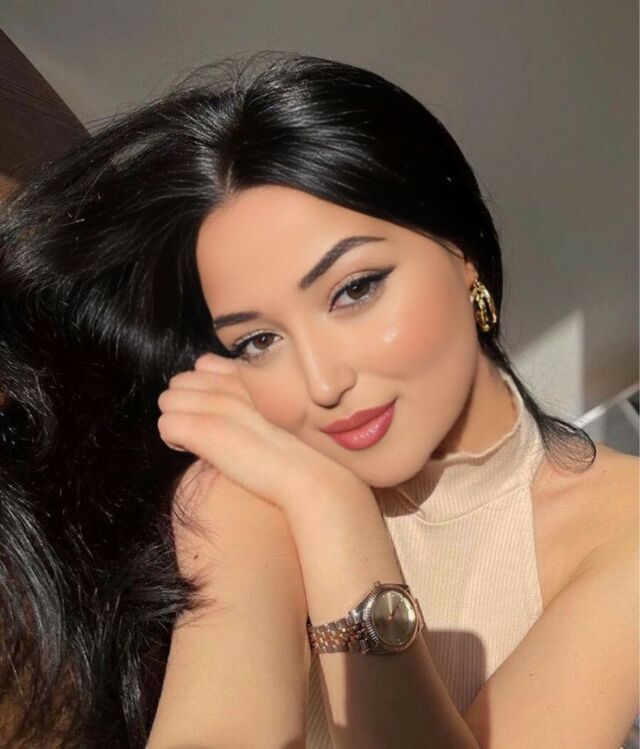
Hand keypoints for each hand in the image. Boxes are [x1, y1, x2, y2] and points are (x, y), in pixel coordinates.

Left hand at [157, 352, 365, 515]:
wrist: (305, 476)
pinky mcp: (204, 429)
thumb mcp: (270, 412)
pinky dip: (173, 440)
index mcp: (247, 378)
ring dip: (177, 422)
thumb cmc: (289, 453)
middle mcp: (230, 385)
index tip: (216, 417)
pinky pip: (166, 424)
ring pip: (167, 401)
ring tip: (198, 443)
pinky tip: (194, 452)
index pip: (201, 368)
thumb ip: (244, 392)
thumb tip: (211, 371)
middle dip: (183, 407)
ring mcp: (217, 405)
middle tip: (203, 433)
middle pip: (178, 383)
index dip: (201, 394)